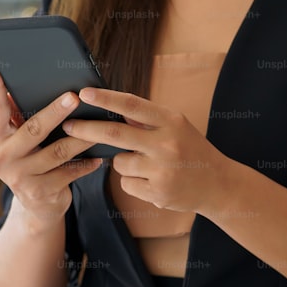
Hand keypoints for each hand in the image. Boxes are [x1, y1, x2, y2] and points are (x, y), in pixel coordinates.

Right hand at [0, 64, 102, 227]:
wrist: (36, 207)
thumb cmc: (29, 161)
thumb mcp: (16, 141)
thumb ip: (15, 115)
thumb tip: (15, 83)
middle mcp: (3, 158)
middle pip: (33, 129)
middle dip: (55, 111)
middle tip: (74, 97)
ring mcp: (21, 177)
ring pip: (57, 152)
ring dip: (81, 137)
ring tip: (99, 125)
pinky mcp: (41, 192)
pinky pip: (69, 173)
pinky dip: (86, 164)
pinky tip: (99, 156)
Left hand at [62, 87, 229, 214]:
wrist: (218, 184)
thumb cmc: (191, 149)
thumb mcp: (175, 126)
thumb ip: (146, 120)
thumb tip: (110, 107)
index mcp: (171, 121)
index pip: (132, 105)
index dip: (106, 99)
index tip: (84, 93)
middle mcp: (167, 144)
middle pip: (115, 136)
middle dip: (86, 130)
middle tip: (67, 126)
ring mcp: (162, 170)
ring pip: (119, 163)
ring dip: (122, 162)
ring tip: (146, 164)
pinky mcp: (158, 193)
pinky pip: (127, 183)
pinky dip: (132, 181)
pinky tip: (152, 180)